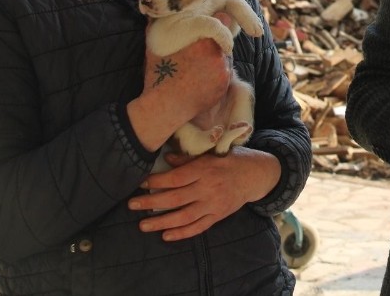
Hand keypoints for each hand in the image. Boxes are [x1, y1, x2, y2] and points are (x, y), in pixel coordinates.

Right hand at [127, 12, 235, 151]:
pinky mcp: (224, 85)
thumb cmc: (159, 74)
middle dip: (216, 45)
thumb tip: (153, 13)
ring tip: (198, 69)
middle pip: (224, 42)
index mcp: (202, 40)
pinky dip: (217, 76)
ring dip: (217, 61)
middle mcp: (217, 53)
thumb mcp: (155, 44)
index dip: (218, 24)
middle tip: (201, 54)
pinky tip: (202, 80)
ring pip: (225, 59)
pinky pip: (225, 75)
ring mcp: (223, 70)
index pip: (222, 22)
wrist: (165, 105)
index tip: (212, 28)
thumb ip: (159, 25)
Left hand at [128, 147, 280, 241]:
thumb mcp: (211, 154)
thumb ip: (188, 159)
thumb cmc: (231, 160)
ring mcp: (214, 204)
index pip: (175, 178)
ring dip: (162, 222)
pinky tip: (166, 235)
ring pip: (184, 216)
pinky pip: (198, 227)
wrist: (257, 174)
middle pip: (175, 198)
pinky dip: (182, 233)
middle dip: (151, 203)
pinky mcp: (218, 216)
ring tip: (143, 225)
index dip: (156, 182)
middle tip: (132, 205)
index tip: (140, 184)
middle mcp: (208, 188)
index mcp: (205, 169)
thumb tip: (166, 159)